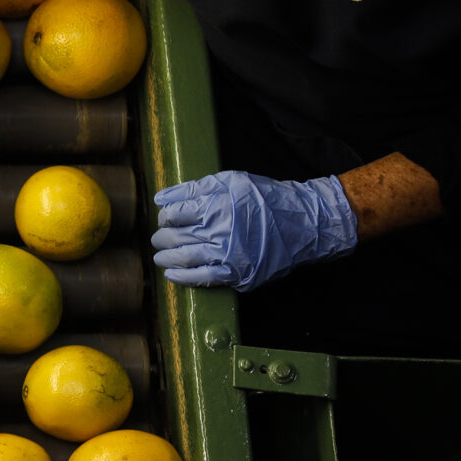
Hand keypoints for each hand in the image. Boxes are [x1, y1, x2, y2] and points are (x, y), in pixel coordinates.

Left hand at [150, 170, 357, 290]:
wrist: (302, 223)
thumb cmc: (264, 198)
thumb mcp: (231, 181)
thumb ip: (194, 188)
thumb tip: (160, 198)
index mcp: (216, 205)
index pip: (175, 214)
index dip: (165, 218)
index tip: (166, 219)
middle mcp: (220, 230)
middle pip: (176, 237)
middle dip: (161, 239)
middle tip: (158, 239)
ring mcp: (229, 253)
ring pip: (185, 258)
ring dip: (166, 258)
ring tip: (160, 257)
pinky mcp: (238, 272)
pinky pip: (203, 278)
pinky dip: (183, 278)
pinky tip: (172, 275)